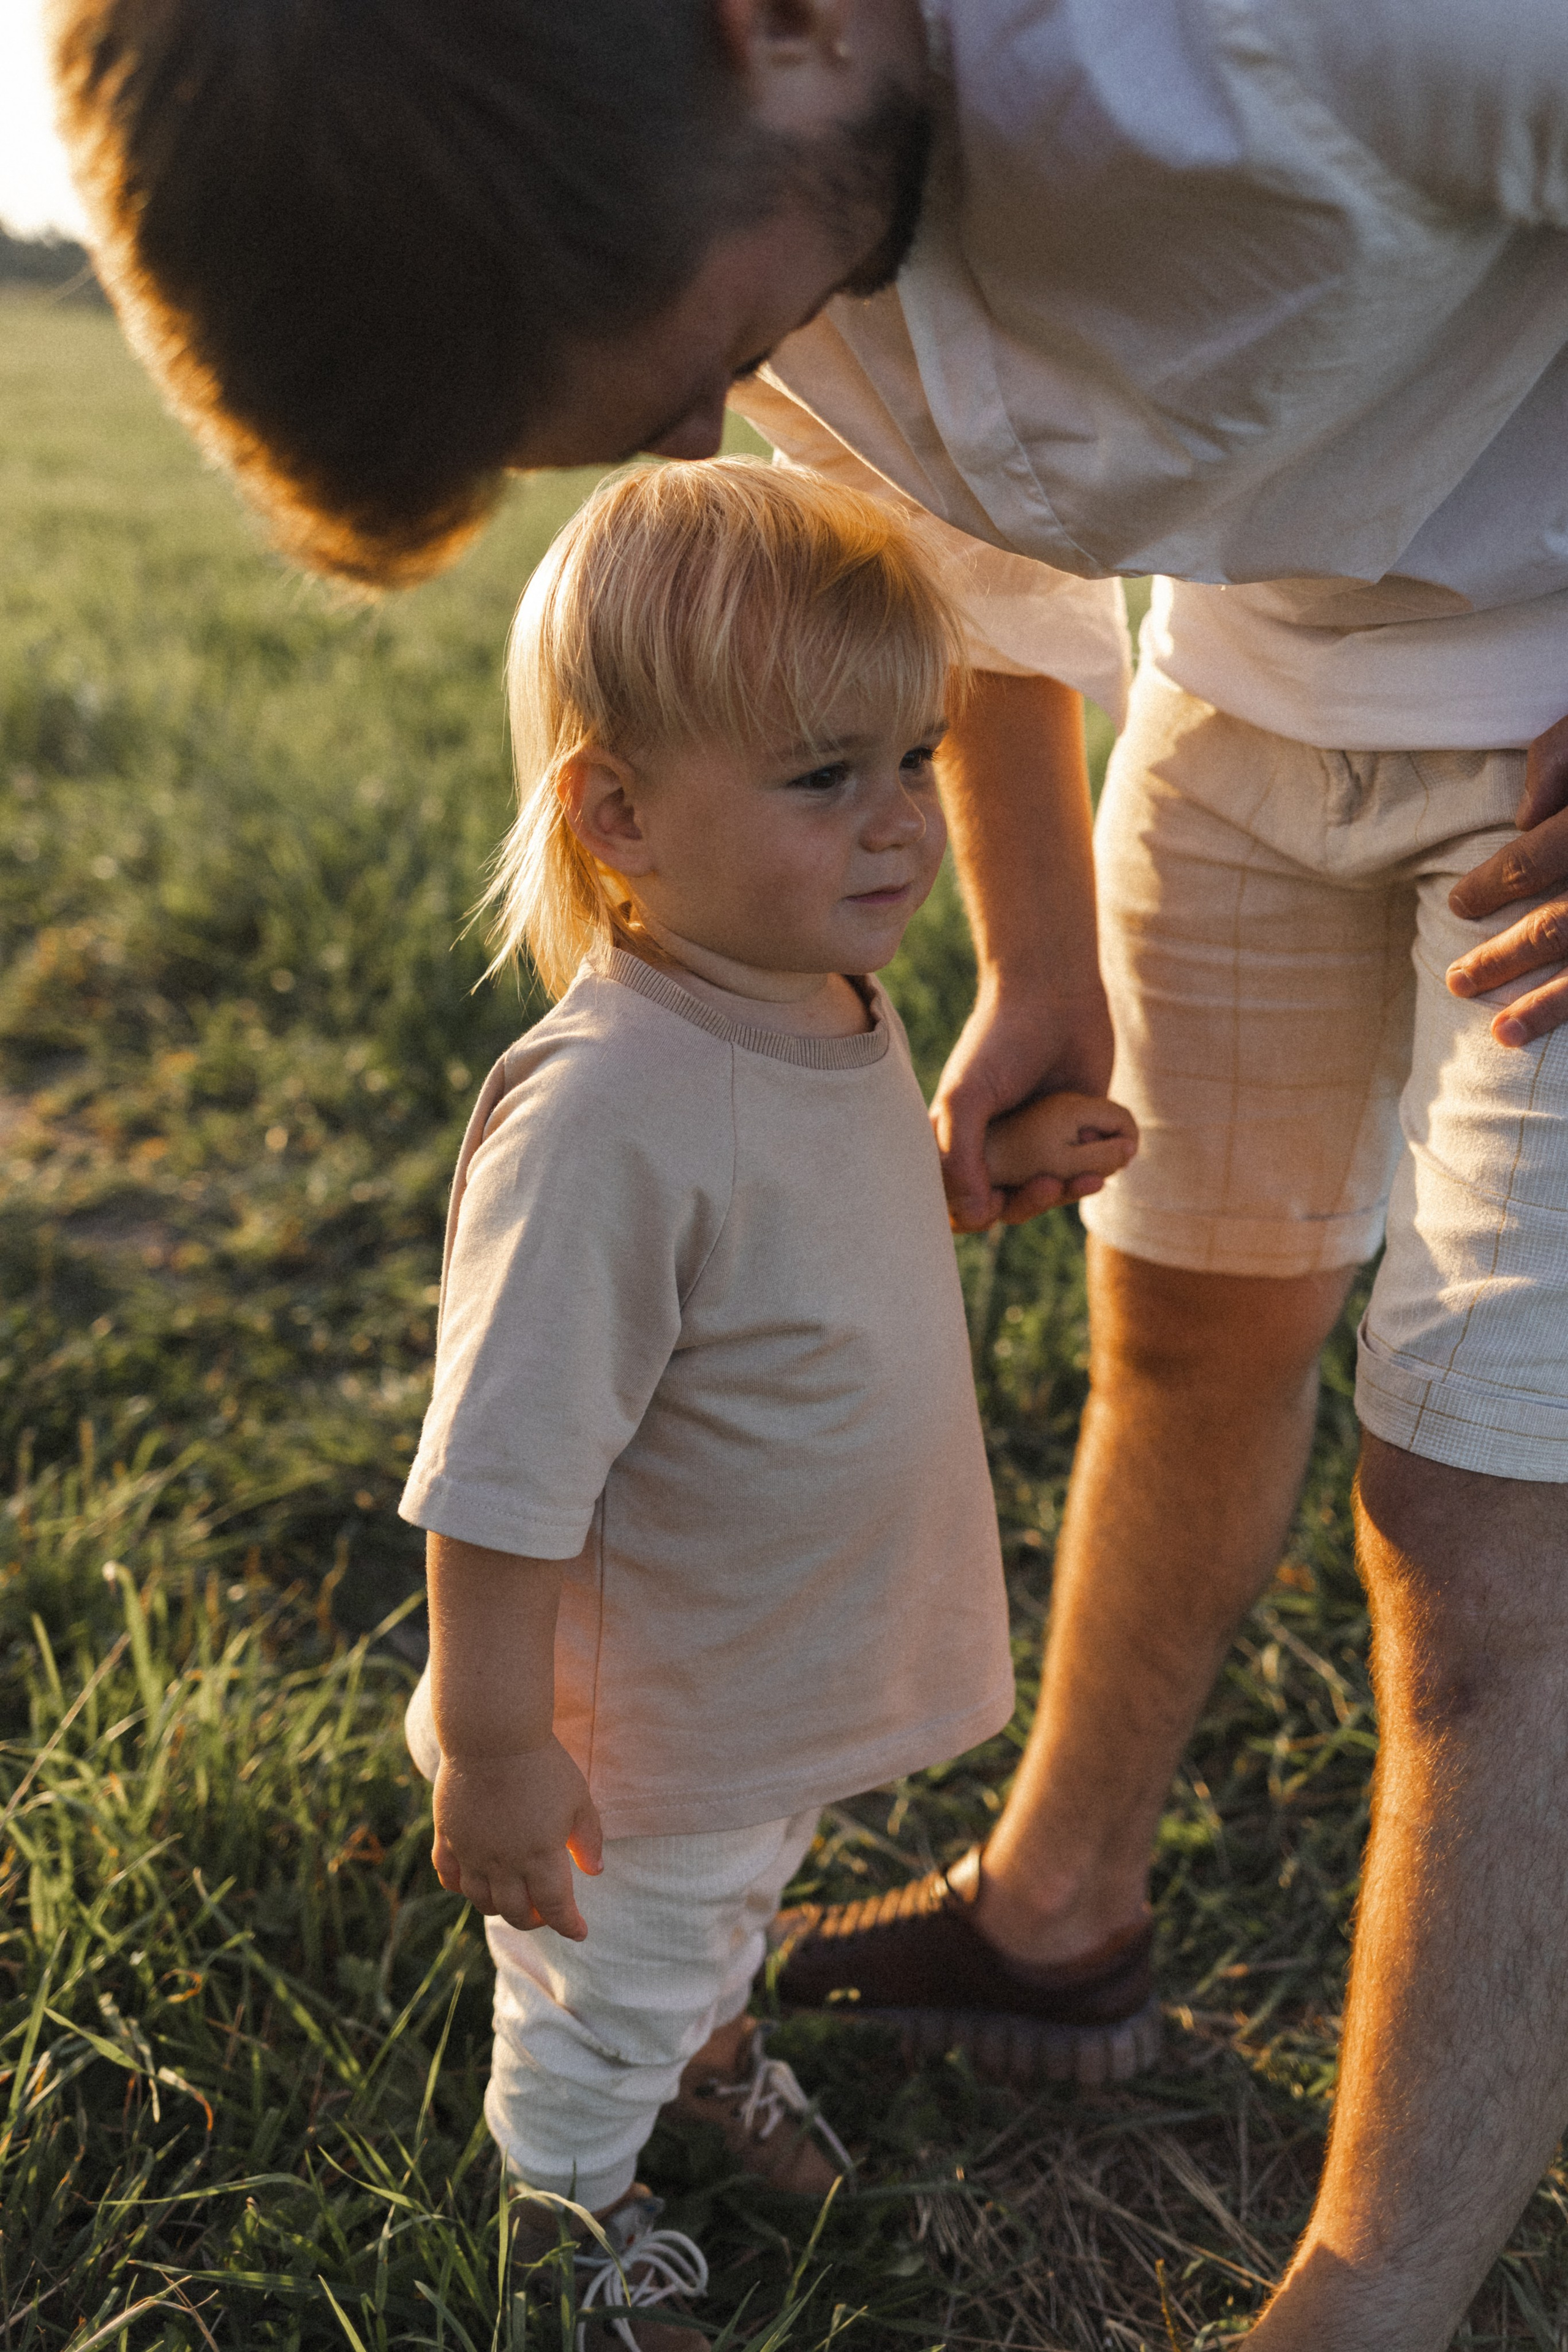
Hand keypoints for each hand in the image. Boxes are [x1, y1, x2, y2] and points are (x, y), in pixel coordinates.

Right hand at [432, 1738, 603, 1937]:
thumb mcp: (579, 1799)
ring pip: (481, 1901)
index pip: (556, 1909)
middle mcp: (504, 1863)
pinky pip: (449, 1876)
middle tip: (546, 1913)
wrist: (493, 1736)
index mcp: (541, 1857)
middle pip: (517, 1913)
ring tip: (513, 1897)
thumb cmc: (543, 1764)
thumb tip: (595, 1872)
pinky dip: (461, 1887)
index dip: (569, 1925)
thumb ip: (588, 1839)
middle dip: (535, 1920)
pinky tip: (473, 1883)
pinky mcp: (448, 1836)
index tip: (580, 1931)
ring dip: (499, 1907)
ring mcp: (472, 1852)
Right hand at [933, 971, 1116, 1230]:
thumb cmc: (998, 1042)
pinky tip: (1105, 1160)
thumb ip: (960, 1158)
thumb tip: (977, 1218)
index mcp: (957, 1142)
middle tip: (1047, 1183)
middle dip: (1030, 1204)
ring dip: (1067, 1193)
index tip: (996, 1200)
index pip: (956, 1203)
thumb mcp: (965, 1098)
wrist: (1055, 998)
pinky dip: (1095, 1173)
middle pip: (1007, 1206)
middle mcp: (997, 1146)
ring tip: (1087, 1176)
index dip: (973, 1214)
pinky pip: (1085, 1171)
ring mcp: (1038, 1142)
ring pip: (1050, 1193)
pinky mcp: (1079, 1133)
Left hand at [1447, 710, 1567, 1046]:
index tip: (1459, 904)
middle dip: (1503, 958)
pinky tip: (1566, 1030)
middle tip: (1457, 981)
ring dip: (1550, 1006)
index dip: (1491, 886)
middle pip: (1559, 926)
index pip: (1535, 858)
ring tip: (1503, 1035)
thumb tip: (1522, 819)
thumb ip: (1561, 755)